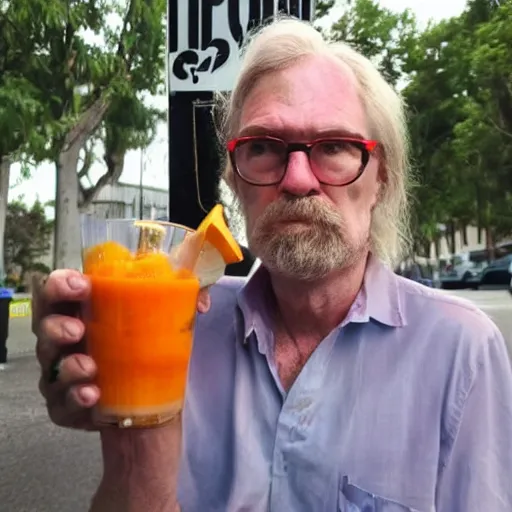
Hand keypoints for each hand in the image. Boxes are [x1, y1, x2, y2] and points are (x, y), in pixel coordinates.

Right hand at [33, 269, 210, 430]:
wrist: (147, 397)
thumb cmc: (148, 348)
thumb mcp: (167, 320)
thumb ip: (184, 302)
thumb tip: (201, 302)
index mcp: (86, 312)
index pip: (59, 290)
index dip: (61, 285)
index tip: (82, 285)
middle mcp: (67, 341)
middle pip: (45, 326)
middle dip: (56, 326)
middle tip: (78, 330)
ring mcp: (63, 375)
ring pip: (50, 368)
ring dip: (67, 367)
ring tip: (90, 368)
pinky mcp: (68, 406)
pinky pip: (61, 405)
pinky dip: (75, 399)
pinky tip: (92, 396)